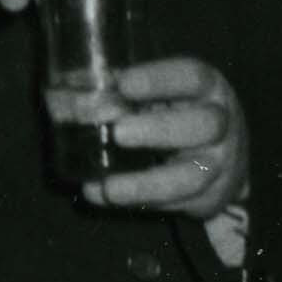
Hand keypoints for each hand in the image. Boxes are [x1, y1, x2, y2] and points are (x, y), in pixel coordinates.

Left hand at [81, 49, 245, 228]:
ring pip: (194, 177)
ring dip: (147, 184)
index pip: (193, 77)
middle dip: (159, 130)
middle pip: (204, 125)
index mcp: (207, 88)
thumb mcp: (158, 94)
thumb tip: (58, 93)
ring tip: (109, 187)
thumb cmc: (176, 111)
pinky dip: (140, 204)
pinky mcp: (211, 197)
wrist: (223, 153)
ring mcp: (220, 164)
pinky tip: (105, 196)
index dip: (160, 79)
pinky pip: (179, 205)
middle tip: (118, 133)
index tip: (123, 83)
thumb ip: (117, 91)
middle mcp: (222, 124)